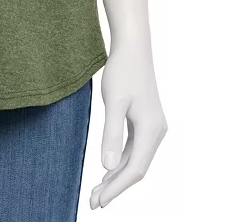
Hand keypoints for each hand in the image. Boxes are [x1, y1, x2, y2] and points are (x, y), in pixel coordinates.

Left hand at [90, 42, 166, 208]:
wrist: (133, 47)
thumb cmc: (122, 71)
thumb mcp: (113, 102)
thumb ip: (111, 135)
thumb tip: (107, 167)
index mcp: (151, 130)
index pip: (134, 170)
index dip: (117, 188)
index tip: (99, 201)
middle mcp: (156, 132)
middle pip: (136, 168)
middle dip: (115, 186)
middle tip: (93, 201)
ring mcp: (152, 126)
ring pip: (135, 159)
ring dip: (117, 175)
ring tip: (97, 190)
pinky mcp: (145, 120)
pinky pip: (134, 148)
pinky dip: (121, 160)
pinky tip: (108, 168)